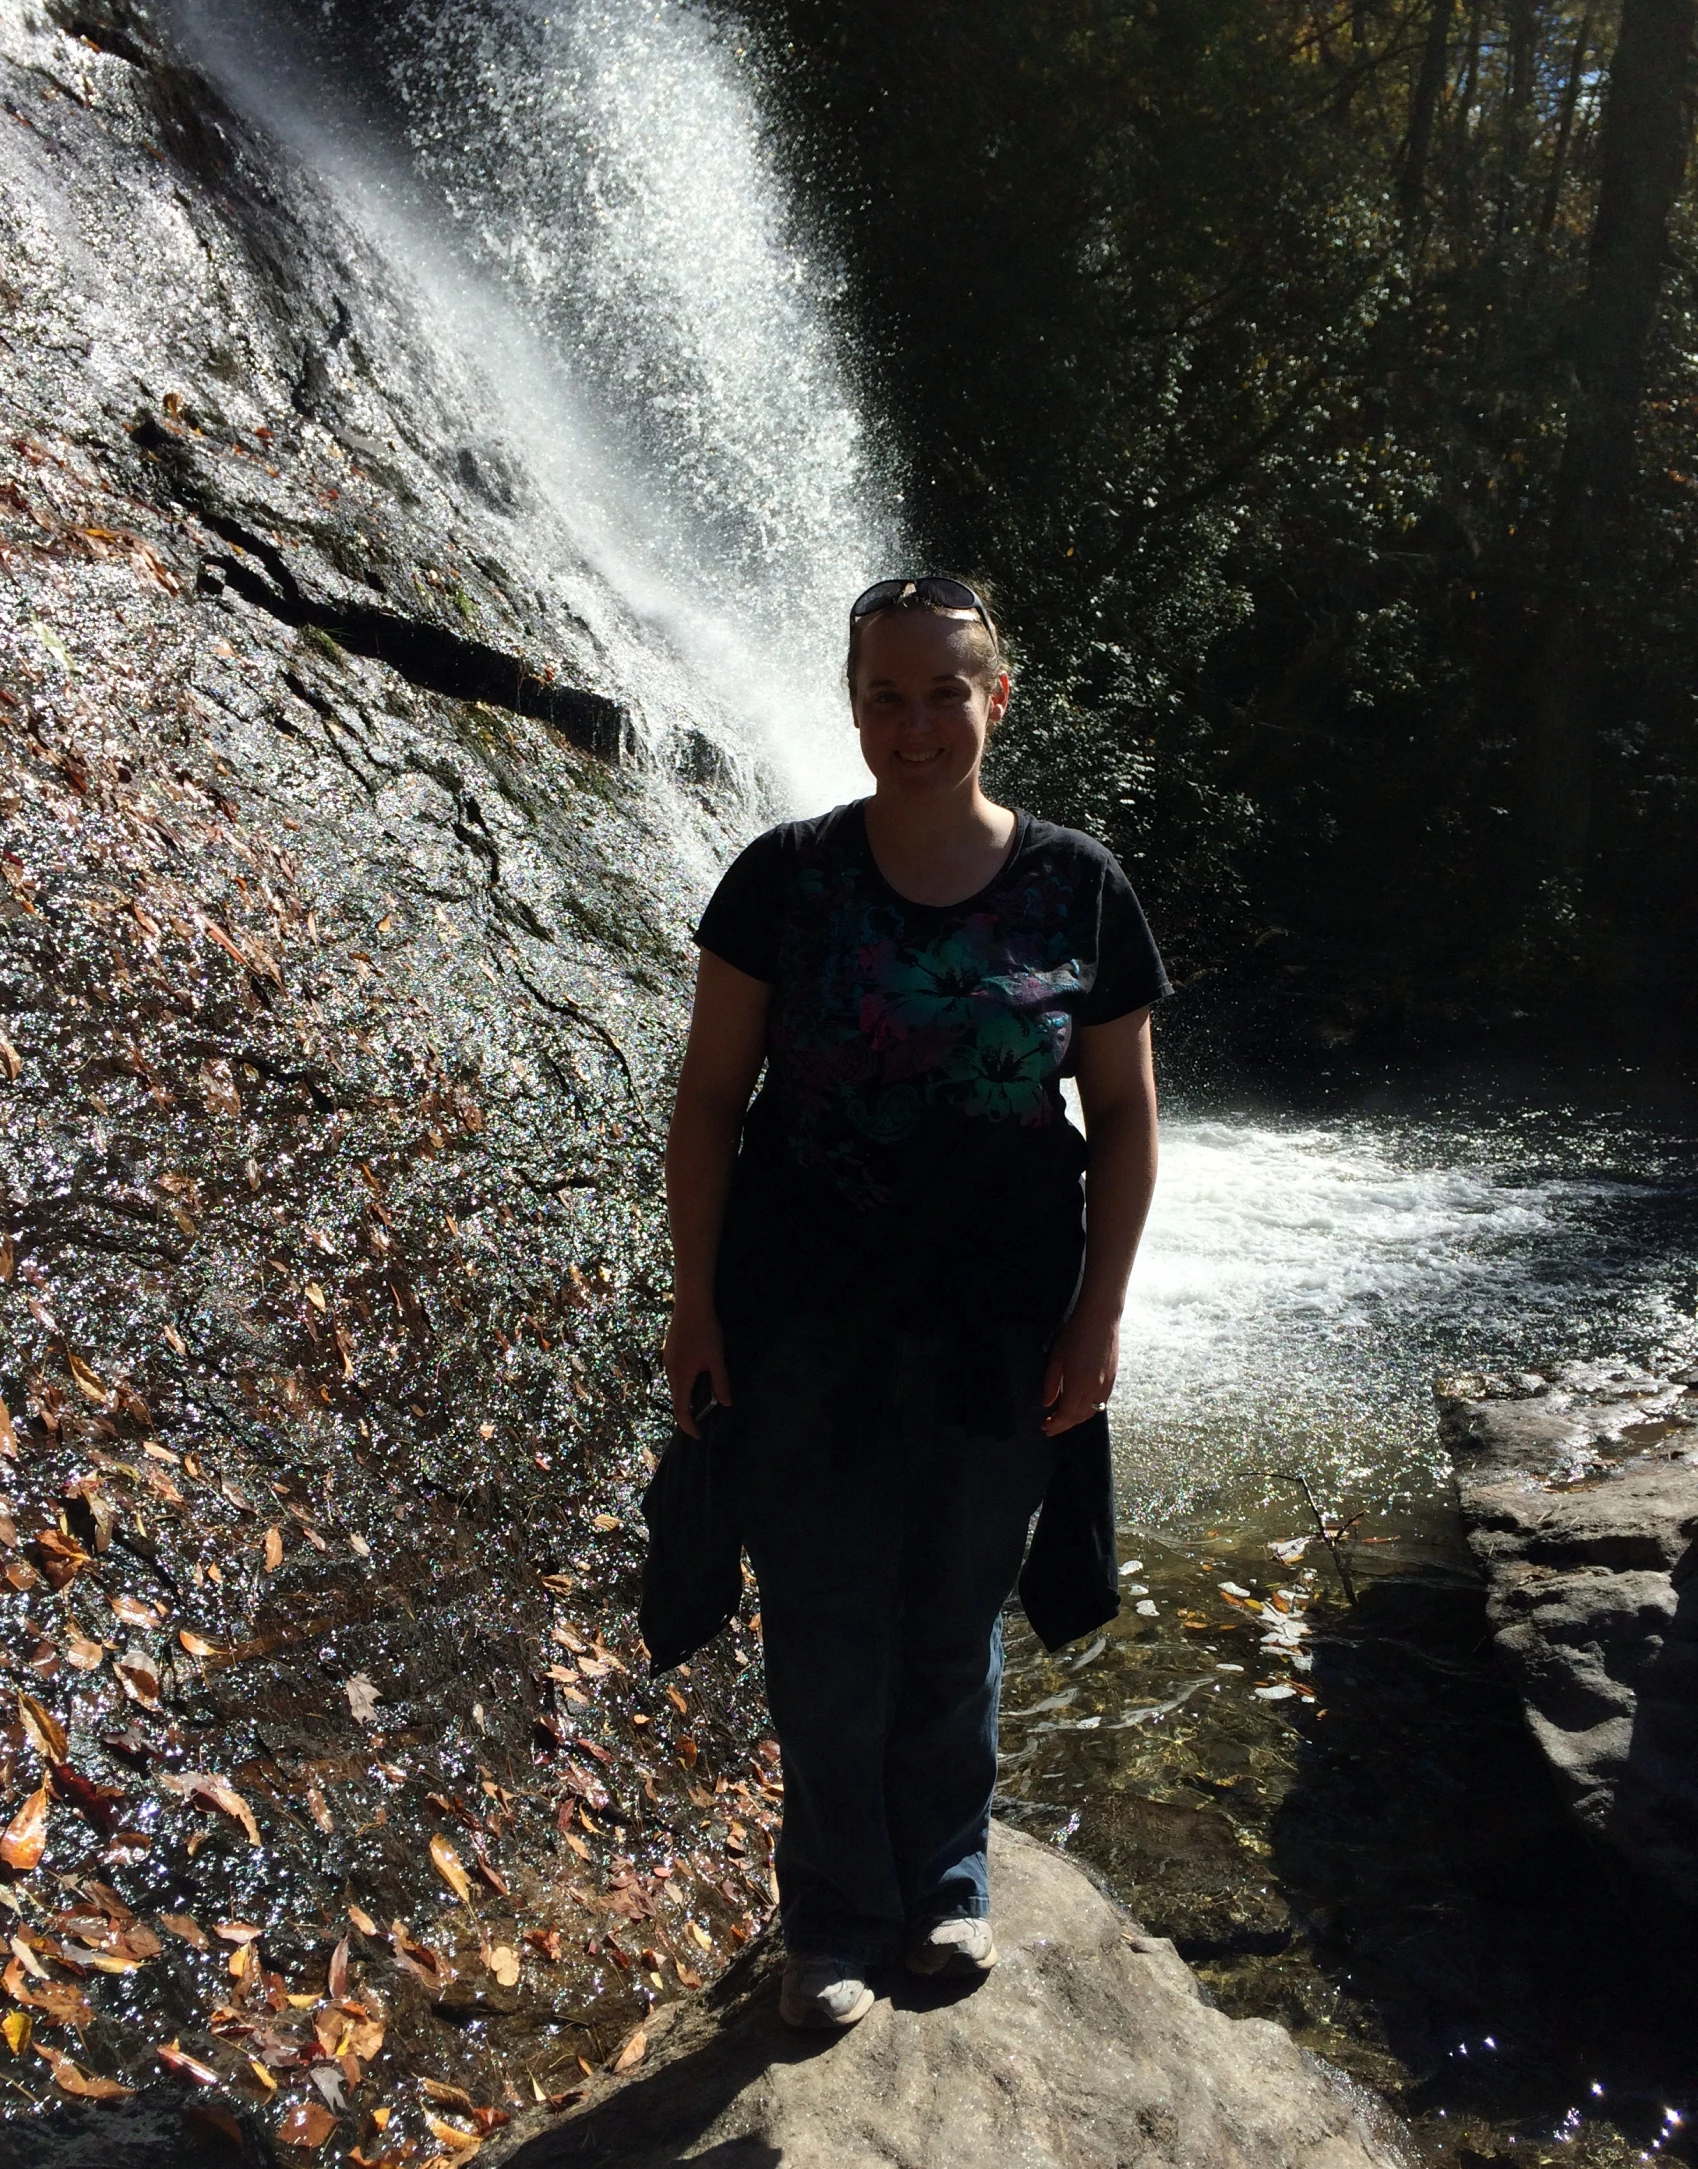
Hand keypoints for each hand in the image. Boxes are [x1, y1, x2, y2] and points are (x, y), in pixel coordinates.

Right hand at [663, 1301, 731, 1437]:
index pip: (680, 1410)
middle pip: (677, 1399)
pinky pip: (675, 1374)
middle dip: (690, 1411)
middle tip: (706, 1416)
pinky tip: (699, 1374)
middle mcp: (669, 1371)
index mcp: (681, 1377)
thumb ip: (720, 1382)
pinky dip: (686, 1382)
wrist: (691, 1305)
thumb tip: (726, 1403)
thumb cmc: (705, 1332)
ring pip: (676, 1385)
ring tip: (705, 1394)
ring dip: (688, 1394)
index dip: (689, 1425)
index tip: (699, 1434)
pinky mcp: (669, 1352)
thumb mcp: (716, 1359)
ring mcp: (667, 1361)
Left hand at [1040, 1306, 1118, 1436]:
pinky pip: (1101, 1402)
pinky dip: (1089, 1409)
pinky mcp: (1113, 1379)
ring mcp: (1107, 1385)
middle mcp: (1095, 1389)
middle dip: (1065, 1425)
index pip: (1067, 1415)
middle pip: (1080, 1417)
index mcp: (1079, 1384)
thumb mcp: (1056, 1358)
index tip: (1045, 1427)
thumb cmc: (1075, 1334)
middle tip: (1050, 1426)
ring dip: (1077, 1419)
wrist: (1101, 1319)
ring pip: (1093, 1411)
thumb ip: (1051, 1383)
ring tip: (1063, 1417)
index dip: (1056, 1424)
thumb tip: (1047, 1403)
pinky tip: (1080, 1405)